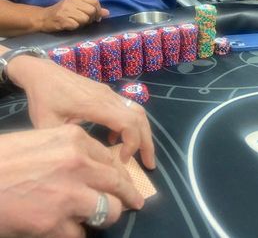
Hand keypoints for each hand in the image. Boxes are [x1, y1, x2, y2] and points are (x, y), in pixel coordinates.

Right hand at [0, 125, 143, 237]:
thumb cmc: (7, 158)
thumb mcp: (44, 142)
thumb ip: (72, 153)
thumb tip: (94, 170)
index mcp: (75, 140)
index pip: (111, 159)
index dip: (120, 173)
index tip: (125, 182)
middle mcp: (78, 164)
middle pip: (117, 183)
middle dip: (129, 196)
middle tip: (135, 203)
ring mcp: (70, 195)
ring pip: (109, 211)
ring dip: (105, 217)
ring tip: (99, 219)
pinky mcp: (55, 224)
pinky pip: (80, 235)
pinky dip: (76, 234)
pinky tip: (65, 229)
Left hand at [7, 57, 155, 169]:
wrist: (42, 73)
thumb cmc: (44, 97)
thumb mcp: (47, 124)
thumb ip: (66, 143)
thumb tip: (84, 162)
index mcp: (95, 105)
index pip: (128, 122)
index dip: (132, 143)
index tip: (121, 161)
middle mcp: (108, 97)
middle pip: (139, 117)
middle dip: (146, 142)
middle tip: (149, 164)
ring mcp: (108, 93)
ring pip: (136, 111)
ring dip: (142, 132)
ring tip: (140, 154)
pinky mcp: (105, 93)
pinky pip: (126, 108)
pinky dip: (130, 125)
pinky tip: (114, 139)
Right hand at [40, 0, 108, 31]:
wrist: (43, 18)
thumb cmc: (62, 12)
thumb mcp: (76, 7)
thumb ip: (91, 8)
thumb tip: (107, 13)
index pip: (94, 1)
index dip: (98, 10)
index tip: (95, 17)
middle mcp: (71, 1)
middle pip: (91, 10)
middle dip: (91, 18)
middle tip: (85, 21)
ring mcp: (66, 10)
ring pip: (85, 19)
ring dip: (83, 24)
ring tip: (76, 23)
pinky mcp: (62, 20)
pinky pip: (76, 25)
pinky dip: (75, 27)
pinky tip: (69, 25)